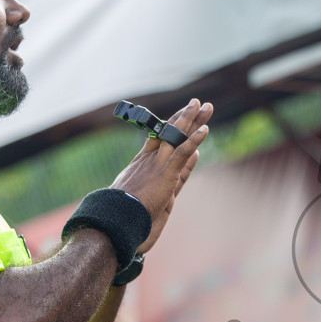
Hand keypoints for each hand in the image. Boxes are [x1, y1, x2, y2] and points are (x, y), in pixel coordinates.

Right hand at [111, 99, 210, 252]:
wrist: (116, 219)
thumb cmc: (124, 212)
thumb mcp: (144, 193)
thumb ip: (162, 181)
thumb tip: (169, 176)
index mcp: (142, 163)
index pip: (160, 137)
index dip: (172, 124)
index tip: (182, 113)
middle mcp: (150, 159)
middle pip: (170, 133)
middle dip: (186, 117)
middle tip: (198, 103)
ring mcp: (157, 165)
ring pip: (176, 137)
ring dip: (192, 120)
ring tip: (204, 106)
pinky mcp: (165, 174)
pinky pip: (182, 154)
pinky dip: (194, 141)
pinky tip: (205, 130)